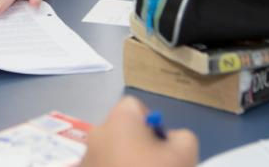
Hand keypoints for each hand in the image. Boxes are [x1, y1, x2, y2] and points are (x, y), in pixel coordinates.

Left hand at [80, 96, 197, 166]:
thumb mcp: (184, 154)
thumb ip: (182, 137)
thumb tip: (168, 139)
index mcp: (119, 120)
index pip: (135, 107)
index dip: (152, 124)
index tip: (162, 148)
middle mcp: (96, 134)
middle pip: (121, 132)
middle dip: (138, 148)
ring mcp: (84, 160)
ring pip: (110, 155)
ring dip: (123, 164)